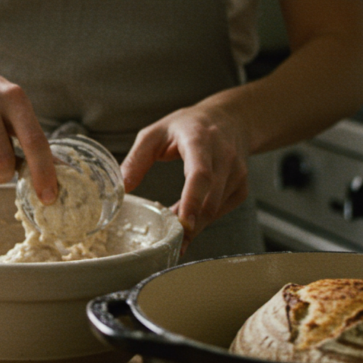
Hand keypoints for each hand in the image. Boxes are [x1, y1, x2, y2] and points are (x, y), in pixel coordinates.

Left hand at [120, 101, 250, 254]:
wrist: (229, 119)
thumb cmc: (188, 126)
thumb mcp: (155, 133)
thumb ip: (136, 160)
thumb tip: (122, 189)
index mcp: (200, 140)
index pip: (200, 174)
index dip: (192, 200)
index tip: (184, 223)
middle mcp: (224, 156)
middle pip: (210, 199)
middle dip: (190, 225)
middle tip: (169, 243)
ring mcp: (237, 173)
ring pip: (215, 210)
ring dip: (194, 226)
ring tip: (173, 233)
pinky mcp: (241, 187)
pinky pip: (221, 212)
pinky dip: (203, 221)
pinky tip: (187, 219)